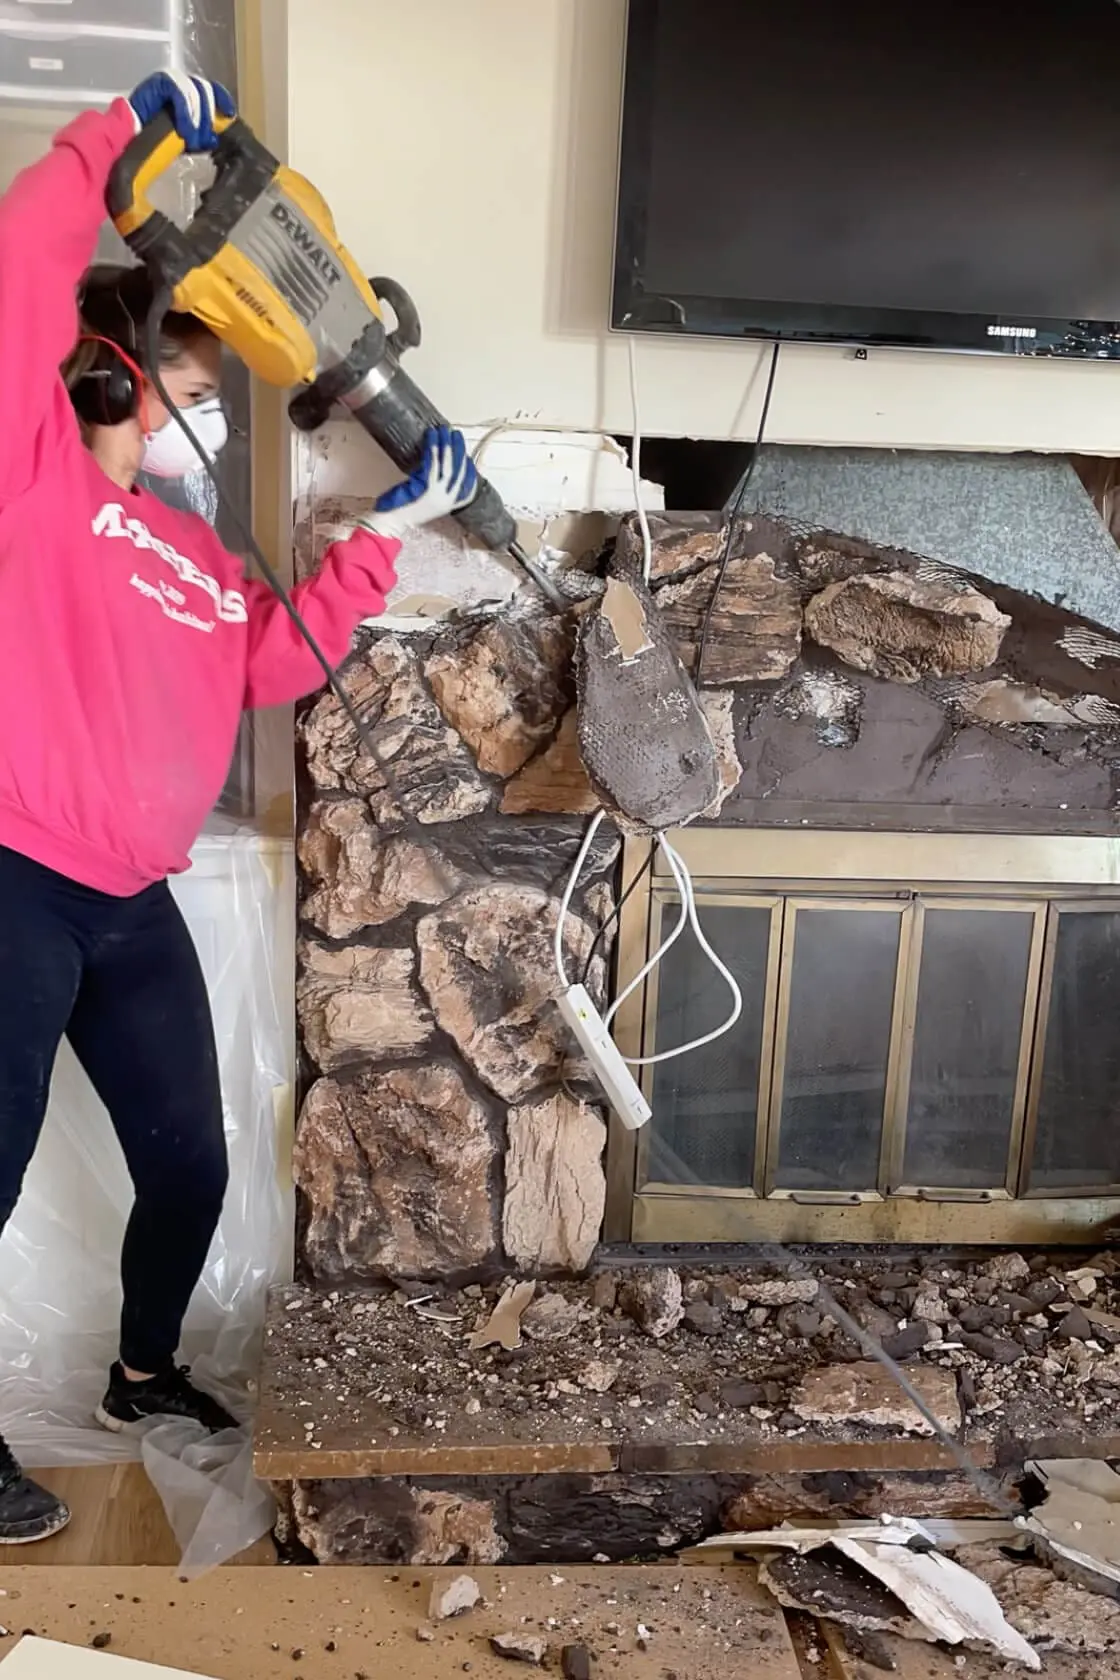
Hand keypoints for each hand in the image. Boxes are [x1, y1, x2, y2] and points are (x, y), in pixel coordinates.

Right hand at [128, 72, 234, 150]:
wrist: (131, 138)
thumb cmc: (157, 139)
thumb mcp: (186, 137)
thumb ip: (201, 134)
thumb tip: (215, 138)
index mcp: (190, 93)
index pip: (212, 89)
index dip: (222, 99)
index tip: (230, 114)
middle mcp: (180, 83)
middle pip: (205, 90)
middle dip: (208, 117)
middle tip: (203, 139)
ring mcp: (169, 80)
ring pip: (194, 91)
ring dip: (197, 118)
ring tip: (192, 138)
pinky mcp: (159, 82)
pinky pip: (179, 92)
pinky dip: (185, 112)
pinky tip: (184, 130)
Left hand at [358, 426, 477, 539]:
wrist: (390, 523)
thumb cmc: (401, 513)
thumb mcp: (423, 502)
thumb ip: (431, 489)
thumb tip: (435, 468)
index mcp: (447, 506)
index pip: (467, 490)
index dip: (470, 473)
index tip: (468, 458)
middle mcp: (446, 500)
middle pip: (458, 472)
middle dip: (459, 451)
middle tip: (457, 435)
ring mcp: (437, 494)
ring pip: (447, 466)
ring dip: (446, 445)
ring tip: (444, 430)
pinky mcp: (425, 488)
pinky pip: (432, 464)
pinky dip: (433, 449)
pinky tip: (432, 437)